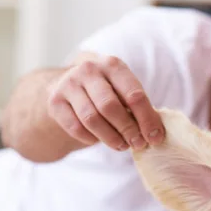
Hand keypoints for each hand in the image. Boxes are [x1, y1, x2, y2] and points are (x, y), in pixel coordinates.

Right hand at [47, 55, 164, 150]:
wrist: (70, 85)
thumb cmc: (108, 90)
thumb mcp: (124, 90)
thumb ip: (138, 107)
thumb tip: (156, 133)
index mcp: (113, 65)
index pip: (134, 95)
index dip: (147, 120)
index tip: (155, 138)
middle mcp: (88, 70)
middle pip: (110, 107)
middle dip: (128, 130)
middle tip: (138, 144)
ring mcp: (68, 84)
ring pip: (91, 119)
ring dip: (110, 138)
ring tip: (122, 145)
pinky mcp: (54, 101)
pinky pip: (75, 127)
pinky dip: (90, 138)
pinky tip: (99, 140)